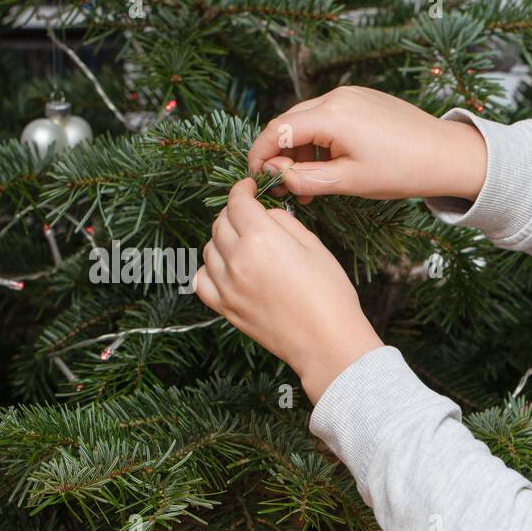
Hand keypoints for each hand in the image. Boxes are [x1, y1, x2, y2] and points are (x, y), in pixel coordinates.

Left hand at [195, 177, 383, 404]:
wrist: (327, 342)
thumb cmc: (330, 296)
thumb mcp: (315, 247)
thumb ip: (285, 223)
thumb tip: (267, 215)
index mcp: (262, 238)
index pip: (238, 202)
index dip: (242, 189)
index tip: (248, 188)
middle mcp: (237, 259)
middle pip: (220, 222)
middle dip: (234, 213)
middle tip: (249, 215)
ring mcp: (227, 285)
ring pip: (209, 248)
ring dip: (222, 239)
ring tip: (242, 243)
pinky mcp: (225, 308)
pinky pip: (201, 280)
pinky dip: (209, 269)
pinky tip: (225, 269)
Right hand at [247, 85, 487, 204]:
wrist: (447, 155)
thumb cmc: (402, 170)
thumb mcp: (349, 181)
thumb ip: (305, 179)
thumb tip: (274, 175)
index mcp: (331, 114)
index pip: (278, 130)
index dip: (260, 155)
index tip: (255, 179)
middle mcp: (337, 96)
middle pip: (290, 123)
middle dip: (280, 155)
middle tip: (283, 188)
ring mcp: (352, 95)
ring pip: (309, 121)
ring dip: (302, 151)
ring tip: (308, 186)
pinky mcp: (364, 100)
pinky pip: (330, 118)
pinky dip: (322, 142)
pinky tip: (328, 168)